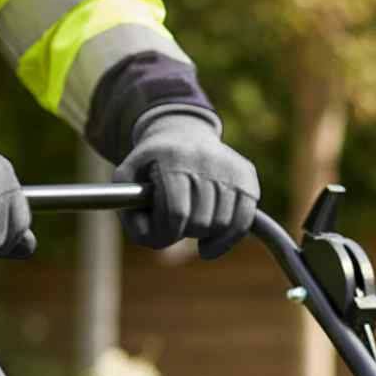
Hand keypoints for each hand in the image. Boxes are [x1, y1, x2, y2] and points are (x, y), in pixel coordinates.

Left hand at [114, 111, 259, 259]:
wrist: (182, 131)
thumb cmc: (152, 163)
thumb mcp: (127, 177)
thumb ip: (128, 209)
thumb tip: (151, 238)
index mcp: (174, 158)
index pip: (177, 213)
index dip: (169, 233)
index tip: (165, 236)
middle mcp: (206, 159)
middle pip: (200, 222)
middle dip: (186, 232)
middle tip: (179, 226)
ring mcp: (230, 167)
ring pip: (222, 224)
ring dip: (205, 235)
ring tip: (193, 226)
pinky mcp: (247, 176)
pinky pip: (243, 222)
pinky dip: (227, 241)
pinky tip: (210, 245)